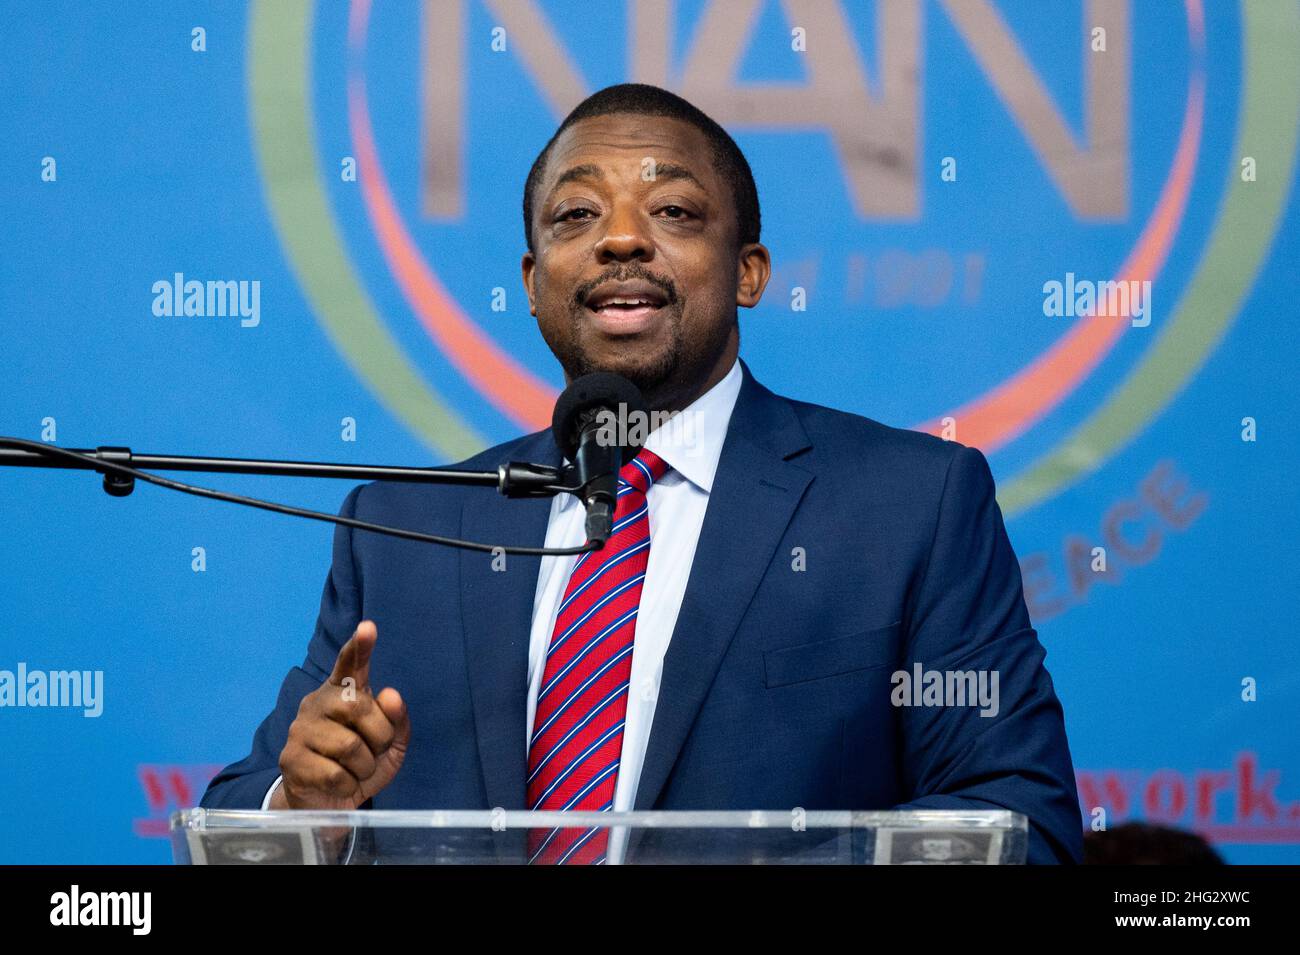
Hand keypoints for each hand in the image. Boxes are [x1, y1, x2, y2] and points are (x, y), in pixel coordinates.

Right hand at [273, 620, 410, 809]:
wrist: (329, 802)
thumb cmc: (362, 764)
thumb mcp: (391, 744)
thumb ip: (396, 719)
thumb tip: (390, 695)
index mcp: (344, 692)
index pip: (351, 665)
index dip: (360, 647)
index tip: (369, 627)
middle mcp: (318, 703)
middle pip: (358, 707)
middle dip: (379, 735)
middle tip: (375, 750)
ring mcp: (299, 730)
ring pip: (349, 746)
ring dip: (365, 766)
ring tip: (357, 770)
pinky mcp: (290, 759)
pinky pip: (335, 774)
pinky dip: (349, 785)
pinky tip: (340, 783)